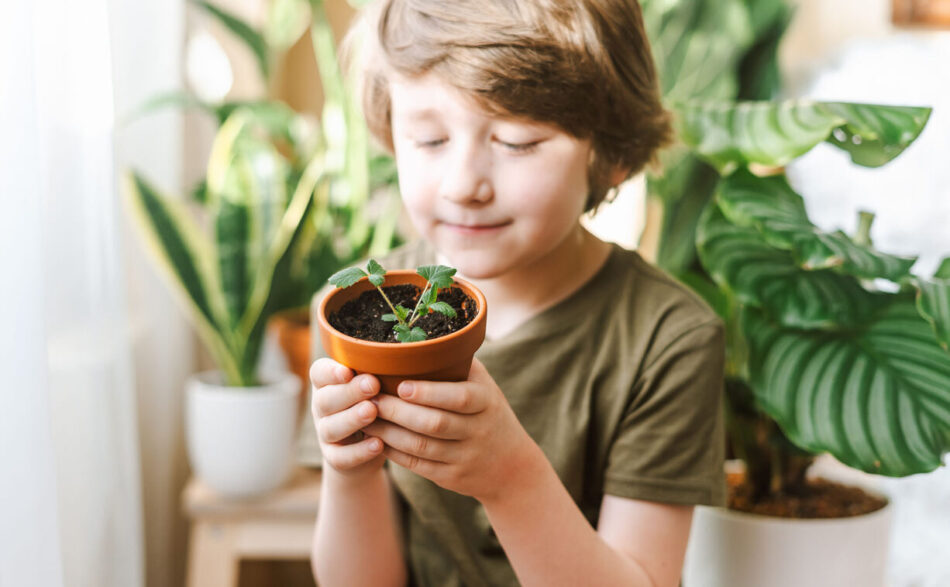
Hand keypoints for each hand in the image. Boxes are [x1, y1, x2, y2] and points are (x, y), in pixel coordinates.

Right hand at [309, 357, 384, 477]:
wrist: (367, 445)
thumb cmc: (374, 401)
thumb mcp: (375, 384)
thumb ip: (379, 372)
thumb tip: (406, 356)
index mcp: (328, 383)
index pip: (319, 372)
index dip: (331, 372)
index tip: (348, 370)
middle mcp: (322, 406)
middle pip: (325, 399)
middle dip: (349, 392)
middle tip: (373, 385)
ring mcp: (325, 433)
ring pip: (330, 428)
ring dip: (351, 419)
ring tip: (372, 411)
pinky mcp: (334, 457)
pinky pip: (341, 457)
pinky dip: (359, 452)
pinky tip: (378, 444)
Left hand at [363, 358, 541, 502]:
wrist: (511, 466)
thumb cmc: (488, 413)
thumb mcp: (485, 386)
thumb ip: (458, 364)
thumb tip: (417, 337)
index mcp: (486, 402)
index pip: (460, 397)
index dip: (429, 393)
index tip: (401, 385)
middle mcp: (478, 431)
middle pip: (434, 423)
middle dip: (398, 412)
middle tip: (370, 398)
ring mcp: (465, 457)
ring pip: (421, 447)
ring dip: (389, 432)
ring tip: (366, 417)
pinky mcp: (451, 477)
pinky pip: (417, 465)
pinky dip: (394, 452)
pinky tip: (377, 439)